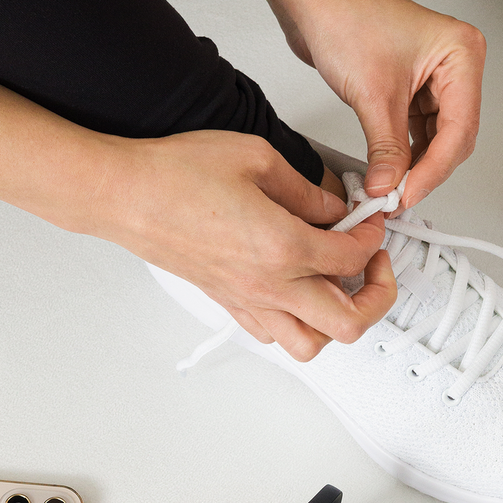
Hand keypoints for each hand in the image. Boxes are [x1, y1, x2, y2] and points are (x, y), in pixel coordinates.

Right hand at [95, 130, 395, 360]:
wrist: (125, 195)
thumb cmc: (176, 175)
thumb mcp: (257, 158)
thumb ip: (307, 189)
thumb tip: (334, 207)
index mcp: (284, 247)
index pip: (354, 257)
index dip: (373, 235)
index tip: (370, 220)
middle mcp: (269, 285)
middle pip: (350, 322)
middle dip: (378, 295)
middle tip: (375, 265)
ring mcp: (248, 302)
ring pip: (313, 345)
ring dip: (337, 321)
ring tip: (340, 288)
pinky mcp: (229, 305)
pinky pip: (276, 336)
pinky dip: (298, 324)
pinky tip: (299, 291)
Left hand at [282, 0, 484, 209]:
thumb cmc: (344, 16)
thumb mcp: (372, 94)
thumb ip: (387, 149)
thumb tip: (389, 188)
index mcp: (461, 54)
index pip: (459, 129)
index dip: (434, 170)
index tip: (407, 195)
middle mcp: (454, 65)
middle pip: (453, 137)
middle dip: (425, 170)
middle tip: (398, 196)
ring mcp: (434, 77)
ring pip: (435, 139)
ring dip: (413, 164)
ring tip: (388, 187)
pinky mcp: (412, 87)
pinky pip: (416, 131)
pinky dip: (402, 152)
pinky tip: (387, 169)